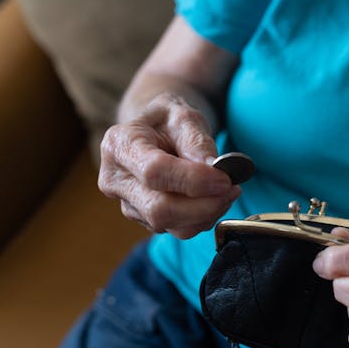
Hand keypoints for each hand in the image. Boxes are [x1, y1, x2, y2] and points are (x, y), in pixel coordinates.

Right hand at [98, 93, 239, 238]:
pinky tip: (214, 200)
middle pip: (159, 209)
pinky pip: (178, 230)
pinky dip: (203, 219)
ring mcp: (128, 205)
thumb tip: (215, 171)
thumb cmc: (168, 122)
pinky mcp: (145, 221)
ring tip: (227, 191)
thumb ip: (197, 141)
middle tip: (232, 189)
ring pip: (171, 225)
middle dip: (203, 205)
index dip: (192, 180)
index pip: (154, 172)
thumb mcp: (184, 117)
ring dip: (207, 213)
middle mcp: (116, 180)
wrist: (156, 134)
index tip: (224, 179)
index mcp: (119, 145)